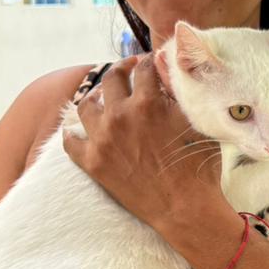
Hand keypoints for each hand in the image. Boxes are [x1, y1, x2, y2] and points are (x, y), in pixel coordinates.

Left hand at [63, 55, 231, 251]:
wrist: (184, 208)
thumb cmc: (197, 166)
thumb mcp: (196, 122)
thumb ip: (179, 93)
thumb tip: (167, 70)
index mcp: (147, 102)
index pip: (143, 68)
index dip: (147, 61)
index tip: (149, 61)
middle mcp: (120, 116)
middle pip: (111, 79)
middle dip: (121, 69)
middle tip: (127, 70)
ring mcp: (102, 140)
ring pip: (86, 105)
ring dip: (96, 97)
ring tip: (103, 98)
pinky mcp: (92, 163)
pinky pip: (70, 141)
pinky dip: (72, 132)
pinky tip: (79, 129)